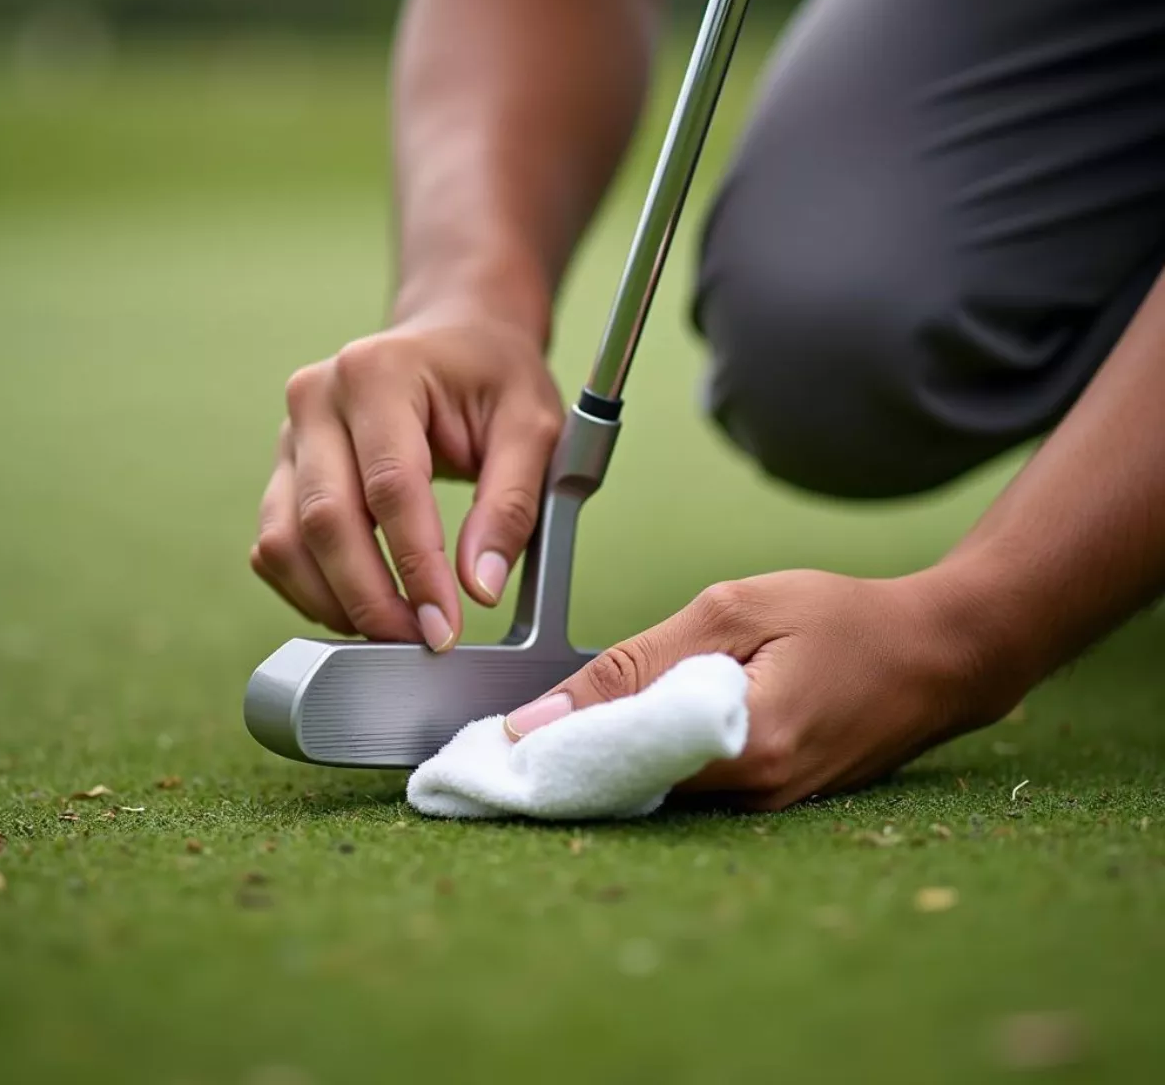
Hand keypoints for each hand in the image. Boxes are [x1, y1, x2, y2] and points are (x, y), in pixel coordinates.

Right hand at [251, 305, 562, 647]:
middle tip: (420, 643)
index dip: (417, 568)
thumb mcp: (532, 426)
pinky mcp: (282, 471)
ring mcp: (289, 434)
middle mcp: (317, 397)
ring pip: (285, 541)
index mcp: (378, 372)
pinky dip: (311, 590)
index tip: (446, 627)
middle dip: (371, 598)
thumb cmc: (495, 378)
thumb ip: (512, 505)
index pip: (390, 488)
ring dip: (334, 603)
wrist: (454, 340)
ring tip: (394, 633)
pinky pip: (276, 545)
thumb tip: (479, 587)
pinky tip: (360, 608)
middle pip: (326, 520)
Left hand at [502, 568, 1028, 809]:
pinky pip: (688, 785)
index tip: (485, 749)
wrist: (938, 653)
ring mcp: (763, 809)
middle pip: (625, 790)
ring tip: (554, 727)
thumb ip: (637, 663)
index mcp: (739, 751)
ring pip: (653, 790)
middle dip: (564, 763)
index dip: (543, 758)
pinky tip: (629, 726)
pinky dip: (649, 756)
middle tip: (508, 735)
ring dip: (604, 759)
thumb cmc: (841, 617)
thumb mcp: (733, 613)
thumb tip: (543, 715)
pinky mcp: (770, 801)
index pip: (609, 770)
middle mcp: (749, 800)